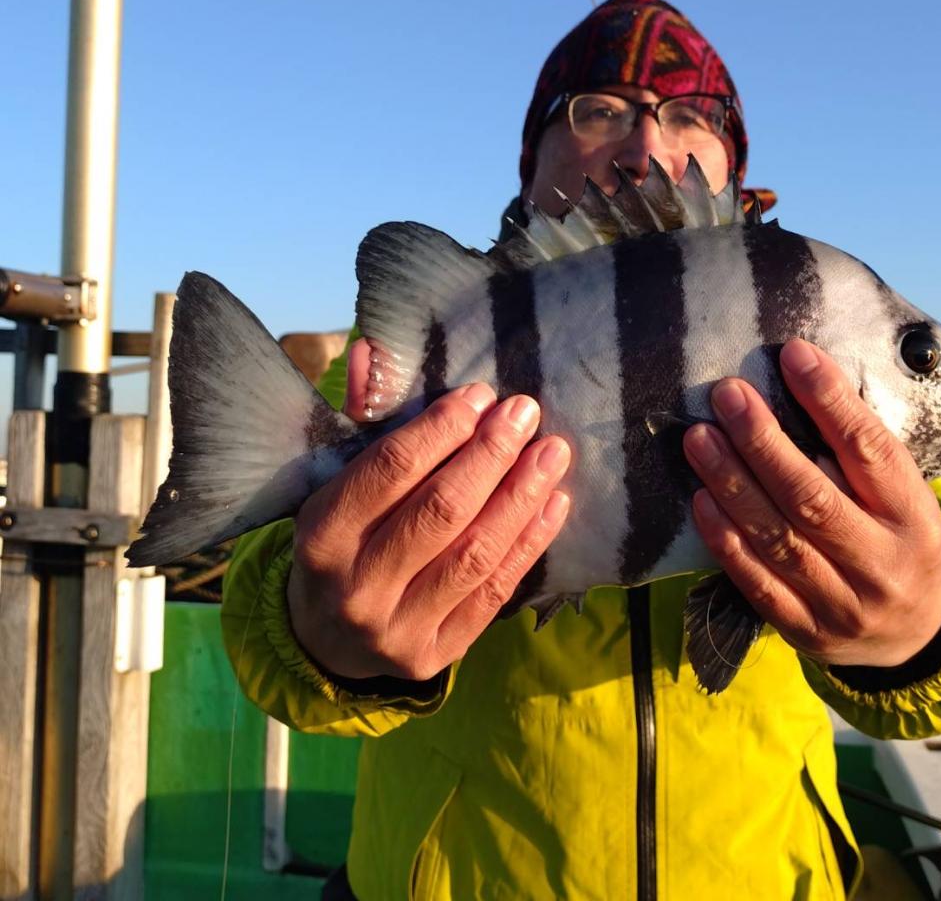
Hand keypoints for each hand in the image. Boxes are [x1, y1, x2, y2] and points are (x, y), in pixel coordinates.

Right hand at [288, 341, 570, 680]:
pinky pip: (494, 593)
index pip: (390, 471)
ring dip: (522, 496)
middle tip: (525, 413)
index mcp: (321, 537)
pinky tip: (554, 503)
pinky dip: (529, 544)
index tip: (480, 396)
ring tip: (553, 451)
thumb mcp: (333, 485)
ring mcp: (397, 629)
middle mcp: (356, 588)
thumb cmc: (339, 542)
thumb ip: (360, 422)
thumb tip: (370, 349)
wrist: (323, 640)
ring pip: (474, 554)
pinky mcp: (435, 656)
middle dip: (490, 455)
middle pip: (440, 511)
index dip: (441, 428)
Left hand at [683, 339, 940, 668]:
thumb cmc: (897, 541)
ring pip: (779, 539)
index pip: (869, 449)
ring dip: (732, 484)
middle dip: (763, 441)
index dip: (829, 400)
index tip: (793, 355)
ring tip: (699, 438)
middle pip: (813, 497)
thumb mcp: (902, 496)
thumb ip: (860, 454)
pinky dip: (726, 541)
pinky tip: (701, 500)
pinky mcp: (806, 631)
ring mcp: (843, 603)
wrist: (913, 637)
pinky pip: (758, 584)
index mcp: (913, 515)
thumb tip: (800, 380)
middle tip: (727, 395)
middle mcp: (881, 561)